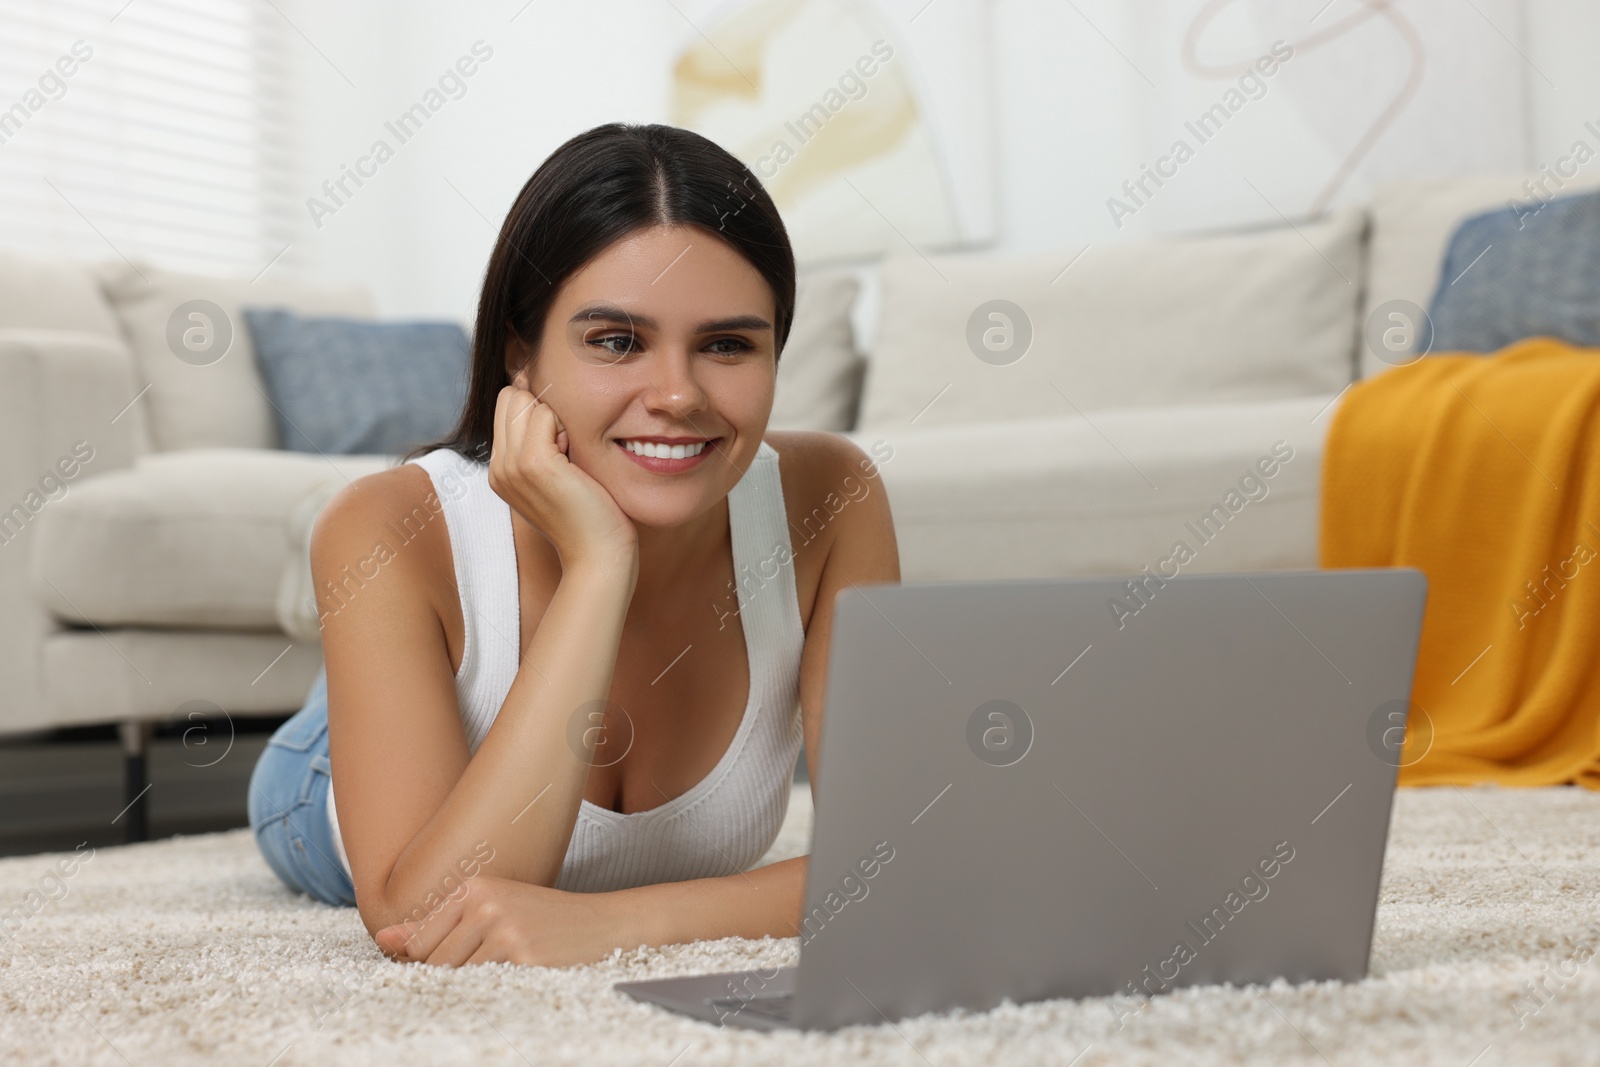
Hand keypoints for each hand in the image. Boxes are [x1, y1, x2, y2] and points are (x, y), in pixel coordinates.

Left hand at [373, 875, 637, 966]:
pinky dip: (494, 989)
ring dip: (475, 983)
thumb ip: (438, 924)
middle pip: (435, 963)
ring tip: (505, 967)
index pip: (421, 941)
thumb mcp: (493, 907)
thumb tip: (383, 938)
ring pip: (458, 978)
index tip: (454, 965)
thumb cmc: (544, 918)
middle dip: (452, 976)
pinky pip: (485, 987)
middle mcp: (486, 905)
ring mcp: (504, 931)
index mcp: (475, 887)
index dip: (428, 963)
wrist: (602, 923)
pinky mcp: (523, 958)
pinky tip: (517, 975)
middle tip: (487, 967)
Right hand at [489, 379, 637, 573]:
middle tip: (566, 447)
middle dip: (541, 408)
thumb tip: (542, 398)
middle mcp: (498, 467)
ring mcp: (512, 465)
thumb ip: (542, 445)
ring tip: (570, 456)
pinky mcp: (534, 463)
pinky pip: (544, 413)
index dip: (536, 412)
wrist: (598, 555)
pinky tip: (575, 458)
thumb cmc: (588, 516)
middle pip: (510, 397)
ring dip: (555, 418)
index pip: (506, 407)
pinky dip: (566, 426)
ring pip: (525, 401)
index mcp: (500, 471)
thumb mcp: (556, 478)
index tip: (560, 445)